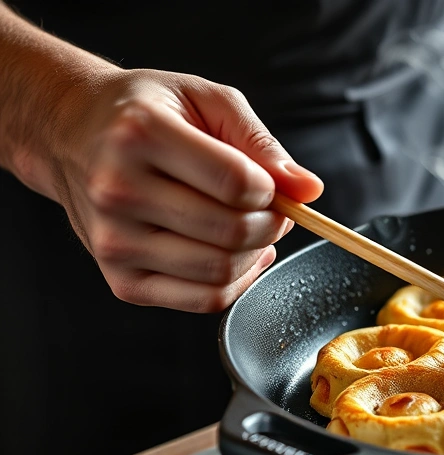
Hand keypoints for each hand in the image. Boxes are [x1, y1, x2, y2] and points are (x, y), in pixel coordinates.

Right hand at [39, 69, 323, 311]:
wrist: (69, 134)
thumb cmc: (146, 113)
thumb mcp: (206, 100)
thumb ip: (262, 143)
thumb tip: (309, 189)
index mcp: (139, 135)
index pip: (237, 183)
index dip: (271, 189)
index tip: (268, 182)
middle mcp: (118, 191)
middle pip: (232, 232)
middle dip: (272, 223)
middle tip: (272, 207)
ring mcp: (115, 242)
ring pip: (221, 270)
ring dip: (256, 252)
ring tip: (253, 226)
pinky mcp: (121, 281)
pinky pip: (204, 300)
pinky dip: (237, 281)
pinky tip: (240, 255)